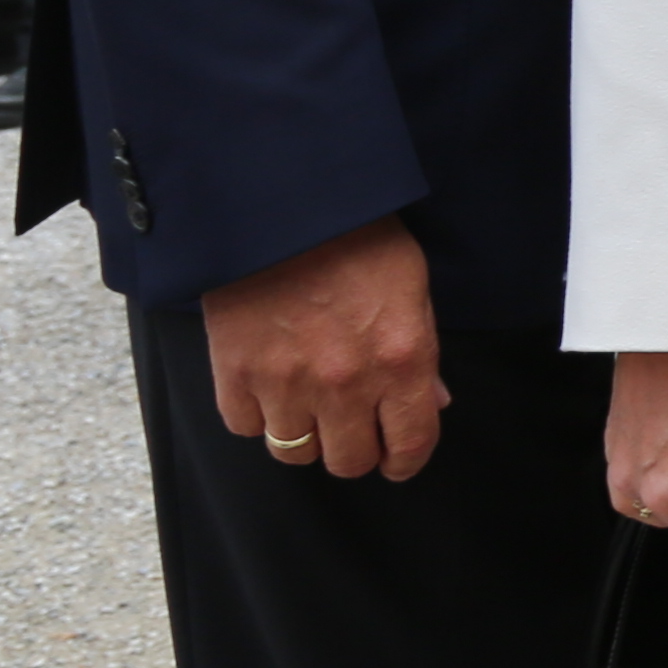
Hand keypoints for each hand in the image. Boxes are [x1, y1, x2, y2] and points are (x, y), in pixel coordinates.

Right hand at [202, 216, 446, 483]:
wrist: (284, 206)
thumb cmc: (358, 236)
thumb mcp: (412, 286)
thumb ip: (421, 353)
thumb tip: (432, 402)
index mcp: (401, 359)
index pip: (410, 444)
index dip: (406, 460)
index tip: (398, 459)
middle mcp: (346, 383)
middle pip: (349, 462)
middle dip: (357, 450)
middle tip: (353, 429)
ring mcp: (286, 383)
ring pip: (295, 452)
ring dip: (306, 434)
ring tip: (308, 402)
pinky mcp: (235, 375)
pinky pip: (247, 426)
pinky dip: (258, 414)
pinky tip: (269, 385)